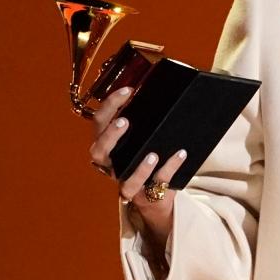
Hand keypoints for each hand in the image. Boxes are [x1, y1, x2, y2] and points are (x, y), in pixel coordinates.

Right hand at [89, 87, 183, 243]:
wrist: (157, 194)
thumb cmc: (150, 155)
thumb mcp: (147, 135)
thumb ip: (151, 118)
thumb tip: (176, 84)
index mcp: (108, 144)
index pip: (100, 121)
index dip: (111, 104)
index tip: (128, 90)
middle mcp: (111, 164)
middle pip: (99, 151)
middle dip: (110, 135)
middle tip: (125, 121)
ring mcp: (125, 181)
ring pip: (124, 179)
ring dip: (138, 168)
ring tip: (152, 154)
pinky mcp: (144, 195)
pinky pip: (155, 184)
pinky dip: (168, 168)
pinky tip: (180, 154)